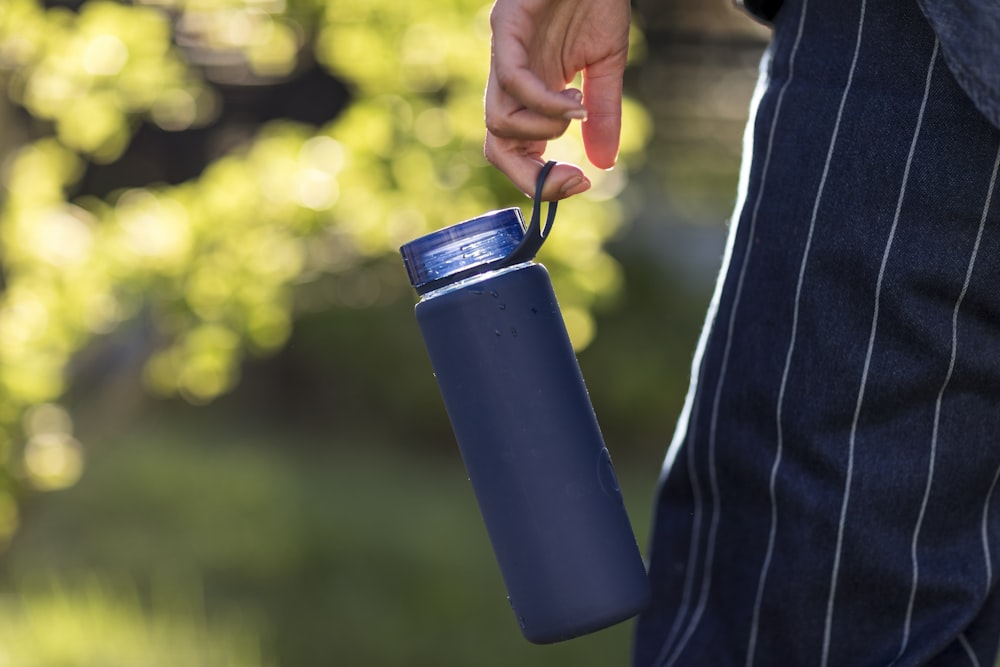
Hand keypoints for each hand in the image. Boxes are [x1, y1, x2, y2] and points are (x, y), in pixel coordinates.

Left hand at [484, 0, 629, 200]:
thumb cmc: (595, 1)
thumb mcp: (606, 68)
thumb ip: (602, 116)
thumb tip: (604, 165)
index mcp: (530, 93)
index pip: (517, 152)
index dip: (542, 180)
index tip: (582, 183)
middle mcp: (509, 79)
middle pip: (496, 147)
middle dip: (531, 176)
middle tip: (573, 180)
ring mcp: (503, 54)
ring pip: (498, 122)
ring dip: (544, 131)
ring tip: (578, 112)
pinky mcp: (506, 27)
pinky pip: (514, 80)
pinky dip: (544, 102)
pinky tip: (574, 99)